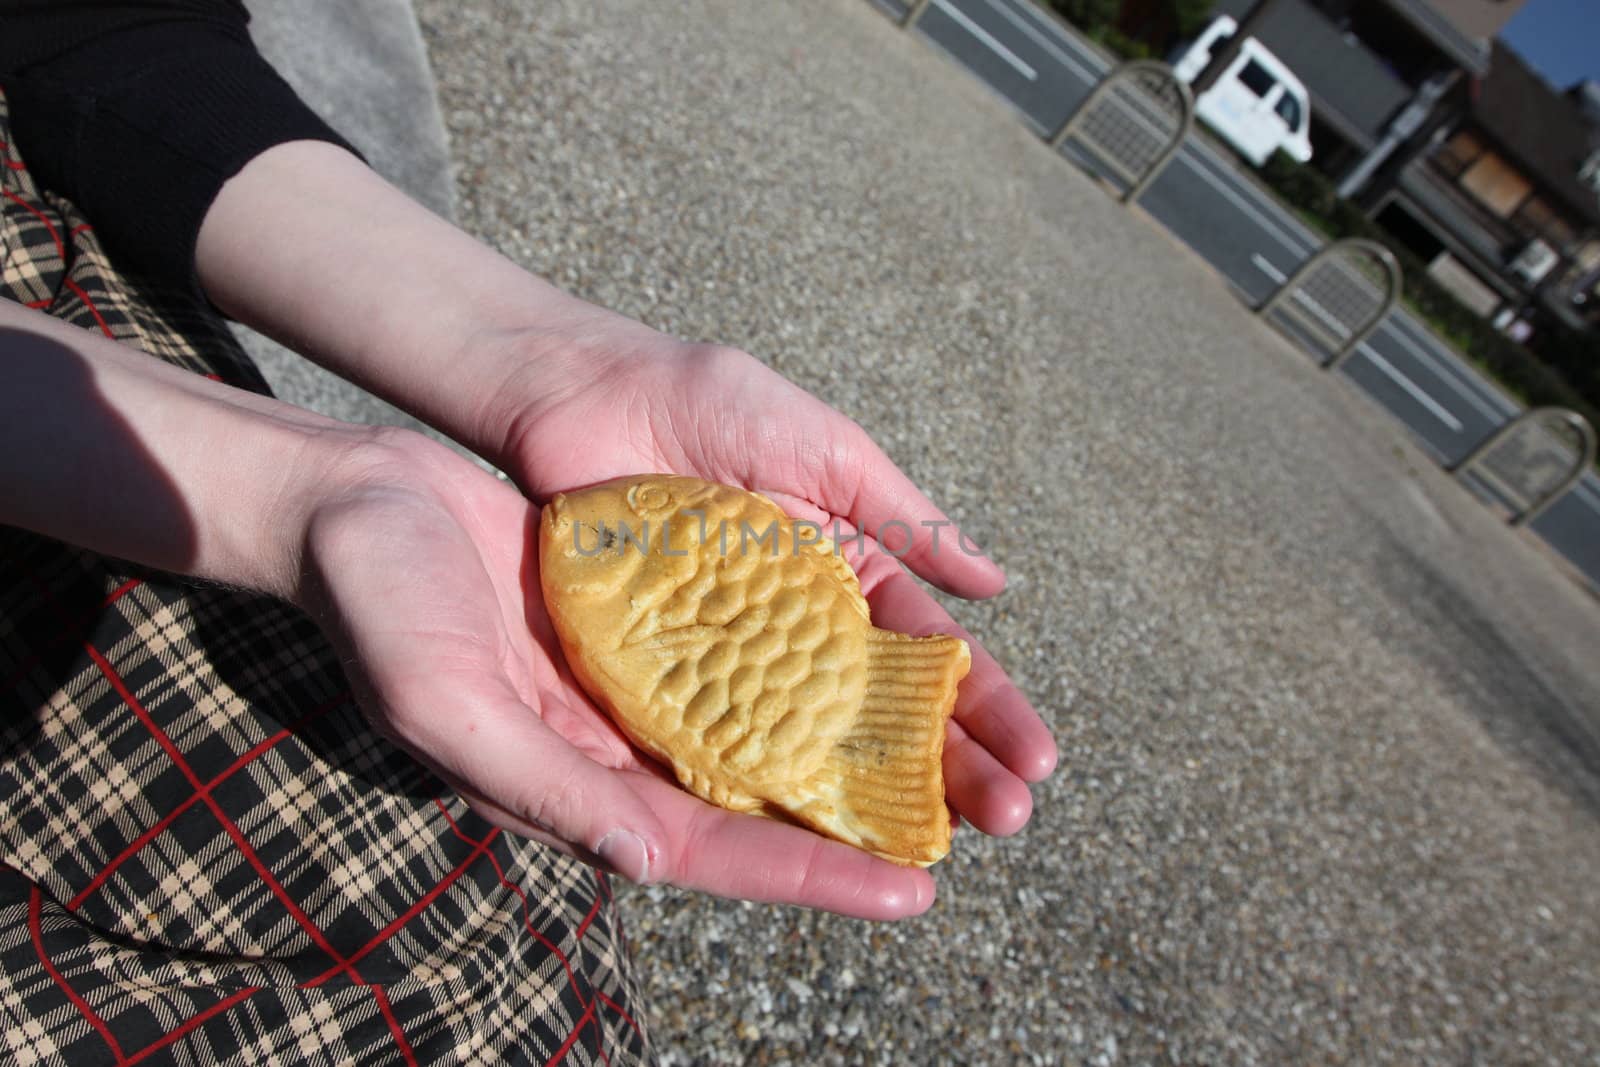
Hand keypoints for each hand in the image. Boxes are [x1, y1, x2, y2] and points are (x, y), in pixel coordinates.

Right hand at [296, 430, 960, 918]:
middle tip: (981, 826)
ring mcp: (638, 684)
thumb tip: (651, 862)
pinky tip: (873, 665)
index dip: (812, 873)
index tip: (912, 893)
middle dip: (867, 822)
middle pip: (765, 801)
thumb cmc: (379, 608)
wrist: (356, 505)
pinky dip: (808, 667)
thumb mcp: (449, 702)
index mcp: (579, 785)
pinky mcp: (645, 622)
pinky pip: (744, 653)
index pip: (714, 848)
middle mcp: (621, 747)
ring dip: (856, 744)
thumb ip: (546, 788)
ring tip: (954, 758)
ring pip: (768, 729)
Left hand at [485, 336, 1058, 836]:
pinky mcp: (664, 670)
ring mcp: (732, 653)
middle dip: (951, 764)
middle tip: (1006, 822)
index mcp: (844, 569)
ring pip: (813, 736)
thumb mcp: (824, 449)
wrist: (577, 392)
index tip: (1037, 760)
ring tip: (931, 842)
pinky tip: (811, 831)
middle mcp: (797, 623)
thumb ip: (903, 517)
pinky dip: (765, 781)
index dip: (986, 705)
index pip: (931, 651)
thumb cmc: (707, 401)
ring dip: (873, 789)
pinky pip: (721, 732)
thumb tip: (997, 582)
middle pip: (885, 709)